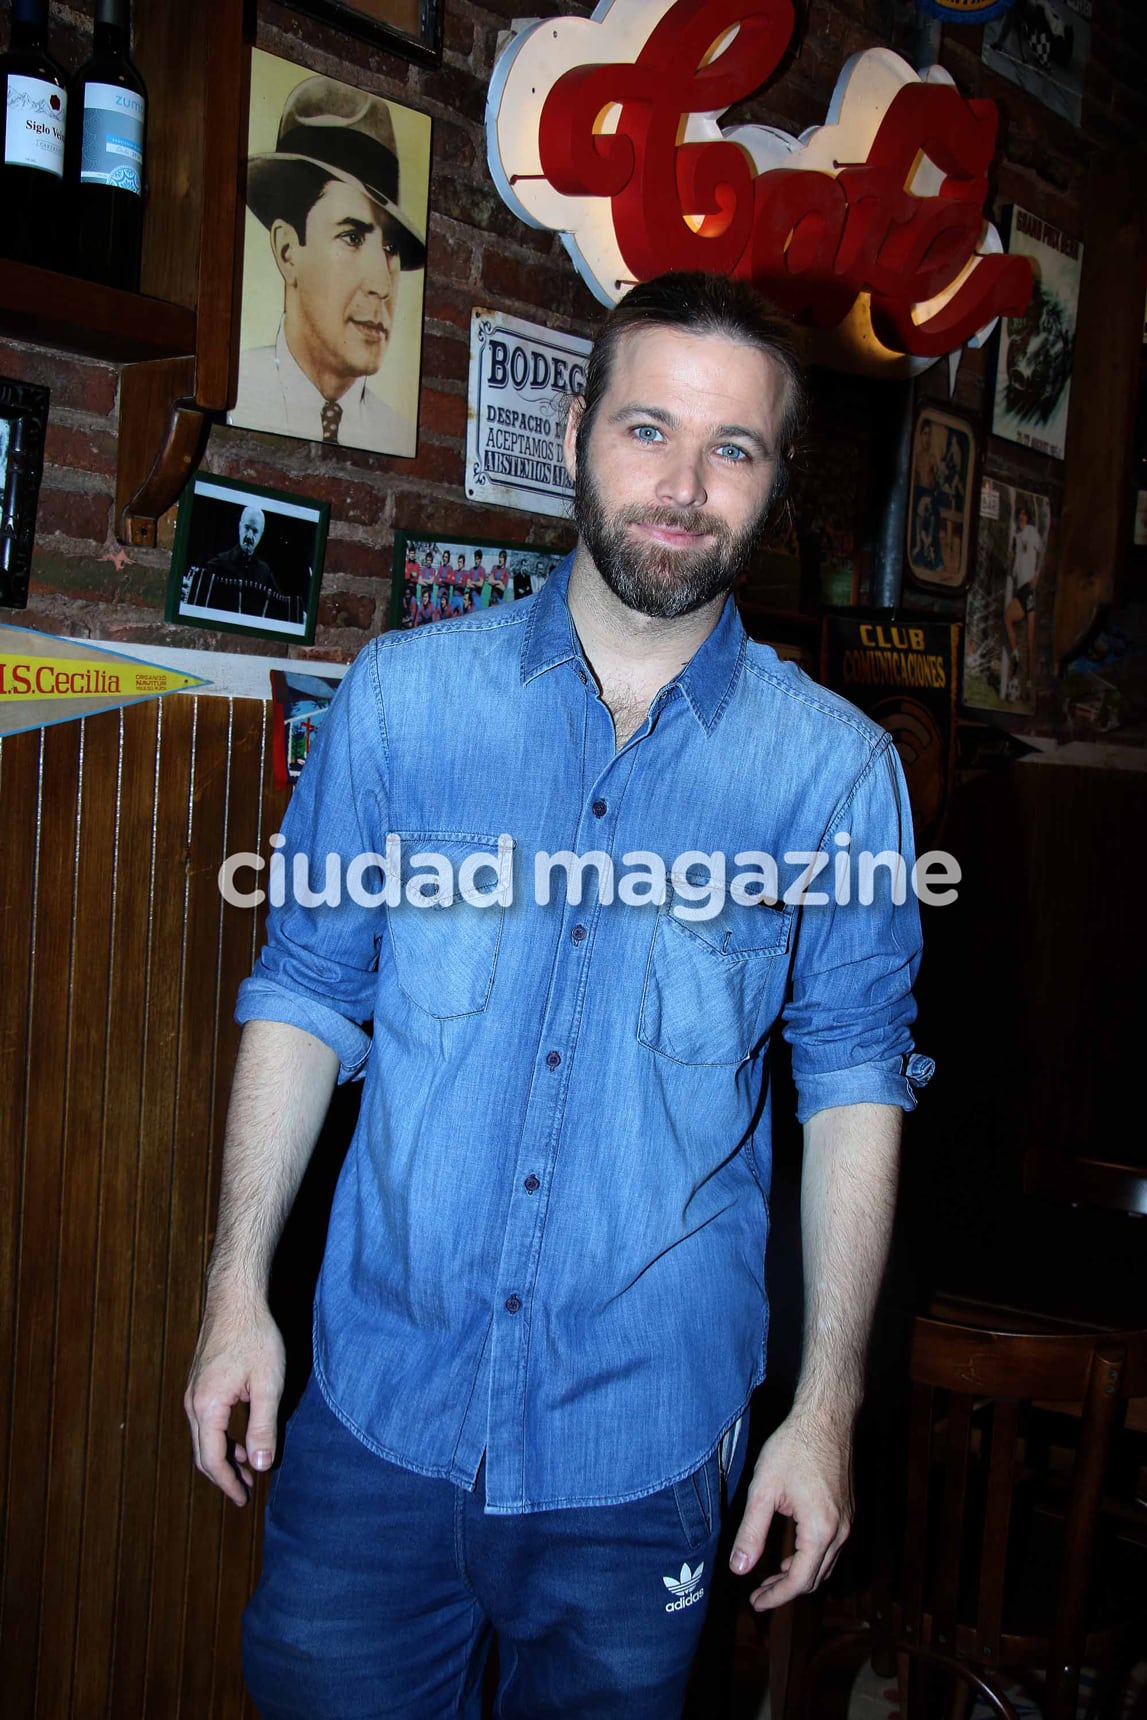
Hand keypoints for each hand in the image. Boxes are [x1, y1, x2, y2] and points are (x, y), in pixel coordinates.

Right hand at [184, 1294, 284, 1506]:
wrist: (235, 1299)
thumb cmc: (255, 1337)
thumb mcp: (267, 1384)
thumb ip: (263, 1426)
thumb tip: (260, 1466)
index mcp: (207, 1407)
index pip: (212, 1459)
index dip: (228, 1483)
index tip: (244, 1499)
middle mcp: (193, 1403)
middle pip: (203, 1452)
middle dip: (224, 1475)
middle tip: (245, 1491)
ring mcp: (193, 1392)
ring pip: (204, 1437)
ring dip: (224, 1455)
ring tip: (249, 1467)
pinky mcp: (200, 1382)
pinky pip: (206, 1420)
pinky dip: (221, 1436)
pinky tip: (241, 1438)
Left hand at [727, 1410, 852, 1610]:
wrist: (826, 1417)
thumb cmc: (793, 1447)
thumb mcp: (764, 1490)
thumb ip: (752, 1532)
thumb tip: (739, 1569)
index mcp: (820, 1530)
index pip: (799, 1581)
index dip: (776, 1597)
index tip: (755, 1604)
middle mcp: (841, 1532)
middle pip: (815, 1579)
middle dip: (786, 1590)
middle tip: (758, 1594)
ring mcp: (848, 1522)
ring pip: (825, 1565)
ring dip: (799, 1576)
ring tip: (770, 1578)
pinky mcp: (847, 1511)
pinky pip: (831, 1549)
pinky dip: (810, 1559)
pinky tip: (791, 1553)